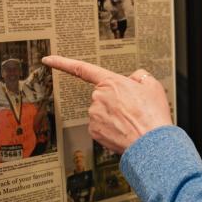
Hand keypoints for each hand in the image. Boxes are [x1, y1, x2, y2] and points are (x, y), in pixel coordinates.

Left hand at [42, 55, 171, 153]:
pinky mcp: (93, 131)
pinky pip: (100, 126)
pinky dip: (110, 129)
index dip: (62, 63)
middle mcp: (98, 97)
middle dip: (114, 101)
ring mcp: (94, 115)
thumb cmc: (153, 115)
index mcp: (111, 82)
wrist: (151, 142)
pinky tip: (123, 131)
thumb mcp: (152, 86)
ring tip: (131, 122)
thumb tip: (132, 79)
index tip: (48, 59)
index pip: (82, 69)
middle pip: (102, 96)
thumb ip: (139, 76)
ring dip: (114, 116)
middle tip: (132, 109)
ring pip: (101, 112)